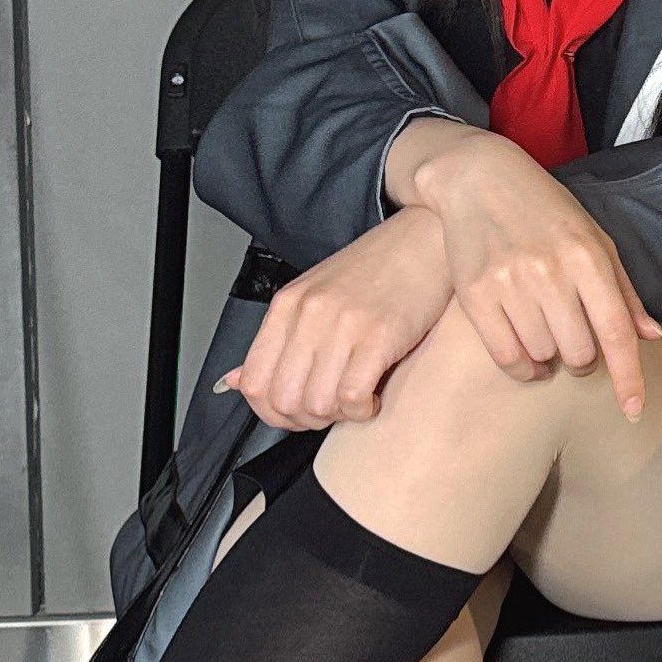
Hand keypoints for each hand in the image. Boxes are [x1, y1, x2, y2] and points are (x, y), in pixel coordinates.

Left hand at [220, 207, 454, 432]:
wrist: (426, 240)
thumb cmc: (376, 270)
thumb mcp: (315, 297)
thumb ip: (278, 341)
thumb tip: (235, 381)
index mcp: (287, 305)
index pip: (254, 382)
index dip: (271, 414)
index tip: (295, 415)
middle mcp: (308, 314)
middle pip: (284, 400)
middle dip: (306, 421)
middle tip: (331, 411)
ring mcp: (342, 324)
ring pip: (317, 405)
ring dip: (338, 416)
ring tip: (355, 401)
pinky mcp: (379, 336)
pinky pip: (353, 397)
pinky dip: (362, 410)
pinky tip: (374, 396)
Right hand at [393, 125, 661, 414]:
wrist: (479, 178)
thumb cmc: (547, 211)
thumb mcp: (595, 240)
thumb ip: (624, 292)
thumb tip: (653, 339)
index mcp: (587, 257)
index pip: (615, 331)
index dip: (629, 377)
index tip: (634, 410)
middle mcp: (550, 272)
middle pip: (579, 353)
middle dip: (583, 360)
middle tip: (575, 341)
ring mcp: (509, 284)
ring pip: (543, 356)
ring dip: (550, 358)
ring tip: (546, 331)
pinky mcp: (474, 294)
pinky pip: (506, 357)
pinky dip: (522, 367)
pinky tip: (526, 355)